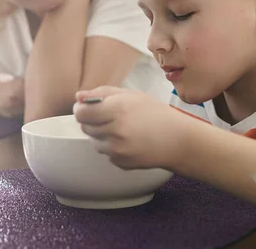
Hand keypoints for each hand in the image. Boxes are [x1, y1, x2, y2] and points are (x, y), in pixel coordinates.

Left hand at [73, 86, 195, 169]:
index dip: (81, 109)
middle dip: (92, 121)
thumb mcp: (131, 96)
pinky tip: (129, 141)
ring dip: (102, 135)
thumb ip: (102, 93)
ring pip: (94, 141)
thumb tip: (78, 97)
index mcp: (117, 109)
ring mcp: (117, 149)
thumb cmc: (156, 114)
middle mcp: (115, 130)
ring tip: (122, 129)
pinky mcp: (120, 162)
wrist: (177, 140)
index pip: (81, 112)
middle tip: (109, 116)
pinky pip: (106, 153)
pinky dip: (112, 147)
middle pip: (85, 127)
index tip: (86, 107)